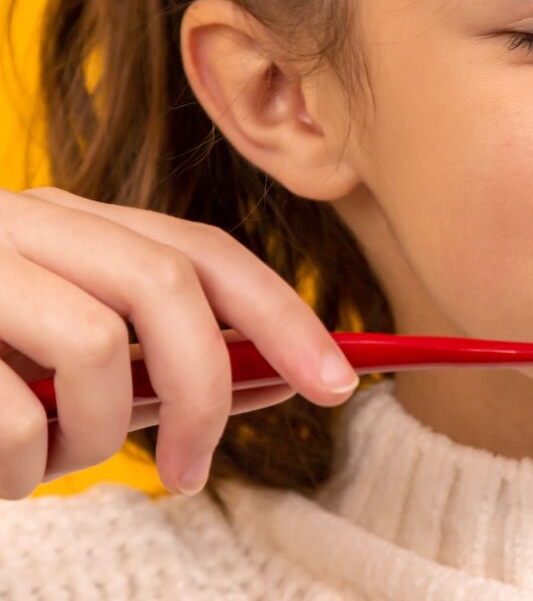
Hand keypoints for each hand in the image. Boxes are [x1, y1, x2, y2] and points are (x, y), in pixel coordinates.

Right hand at [0, 186, 359, 497]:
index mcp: (72, 224)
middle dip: (206, 387)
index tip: (339, 383)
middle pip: (169, 282)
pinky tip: (5, 471)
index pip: (205, 253)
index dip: (284, 316)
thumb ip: (156, 368)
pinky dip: (23, 463)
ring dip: (95, 433)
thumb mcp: (60, 360)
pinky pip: (17, 415)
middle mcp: (29, 221)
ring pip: (96, 345)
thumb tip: (277, 379)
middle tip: (193, 471)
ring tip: (50, 462)